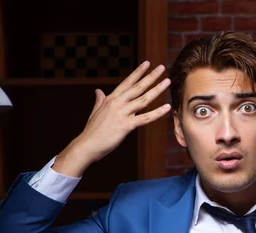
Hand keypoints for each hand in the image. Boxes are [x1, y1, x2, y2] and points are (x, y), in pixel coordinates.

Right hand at [53, 62, 171, 176]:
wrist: (87, 145)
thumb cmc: (92, 131)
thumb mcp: (95, 112)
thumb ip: (99, 101)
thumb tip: (98, 91)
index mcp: (111, 99)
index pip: (127, 82)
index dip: (138, 72)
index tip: (147, 63)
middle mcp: (117, 103)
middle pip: (137, 87)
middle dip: (151, 76)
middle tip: (162, 67)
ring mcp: (122, 114)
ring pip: (143, 99)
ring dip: (157, 90)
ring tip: (168, 82)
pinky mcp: (126, 126)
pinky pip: (145, 118)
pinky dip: (157, 113)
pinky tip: (167, 108)